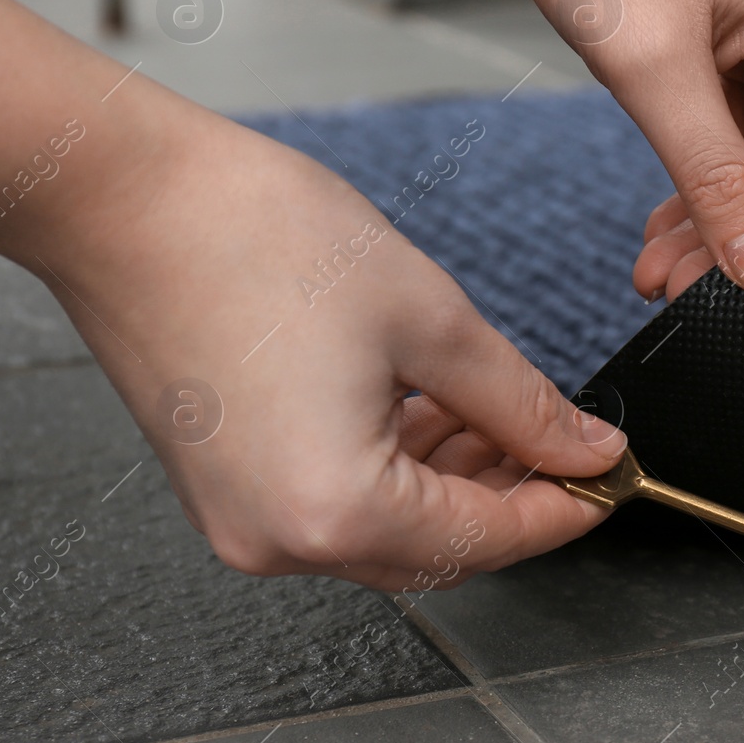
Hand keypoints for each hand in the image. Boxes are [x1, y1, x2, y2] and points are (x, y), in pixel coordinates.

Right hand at [22, 83, 624, 590]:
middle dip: (515, 493)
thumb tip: (584, 448)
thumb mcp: (431, 322)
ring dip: (460, 478)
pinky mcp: (228, 484)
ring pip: (391, 527)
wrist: (130, 196)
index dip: (564, 508)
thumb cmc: (258, 239)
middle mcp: (279, 539)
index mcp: (333, 511)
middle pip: (438, 545)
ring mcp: (243, 518)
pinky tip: (445, 416)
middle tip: (572, 441)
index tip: (613, 476)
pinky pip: (340, 501)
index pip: (486, 539)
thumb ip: (521, 403)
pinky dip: (402, 468)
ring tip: (513, 415)